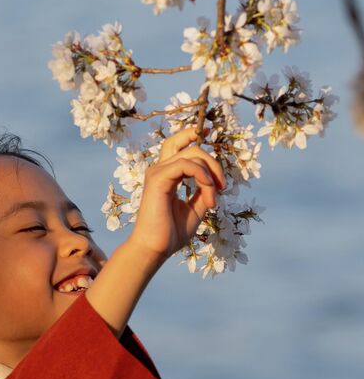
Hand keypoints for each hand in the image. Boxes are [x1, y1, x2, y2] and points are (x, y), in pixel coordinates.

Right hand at [127, 126, 225, 266]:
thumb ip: (203, 191)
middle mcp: (159, 169)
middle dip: (213, 162)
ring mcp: (157, 172)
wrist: (155, 249)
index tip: (210, 129)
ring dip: (210, 175)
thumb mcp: (195, 209)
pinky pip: (187, 165)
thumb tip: (214, 181)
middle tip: (222, 186)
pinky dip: (203, 176)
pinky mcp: (158, 179)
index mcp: (166, 174)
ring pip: (192, 155)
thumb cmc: (171, 232)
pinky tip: (208, 193)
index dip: (192, 134)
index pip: (178, 145)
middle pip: (190, 146)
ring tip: (213, 199)